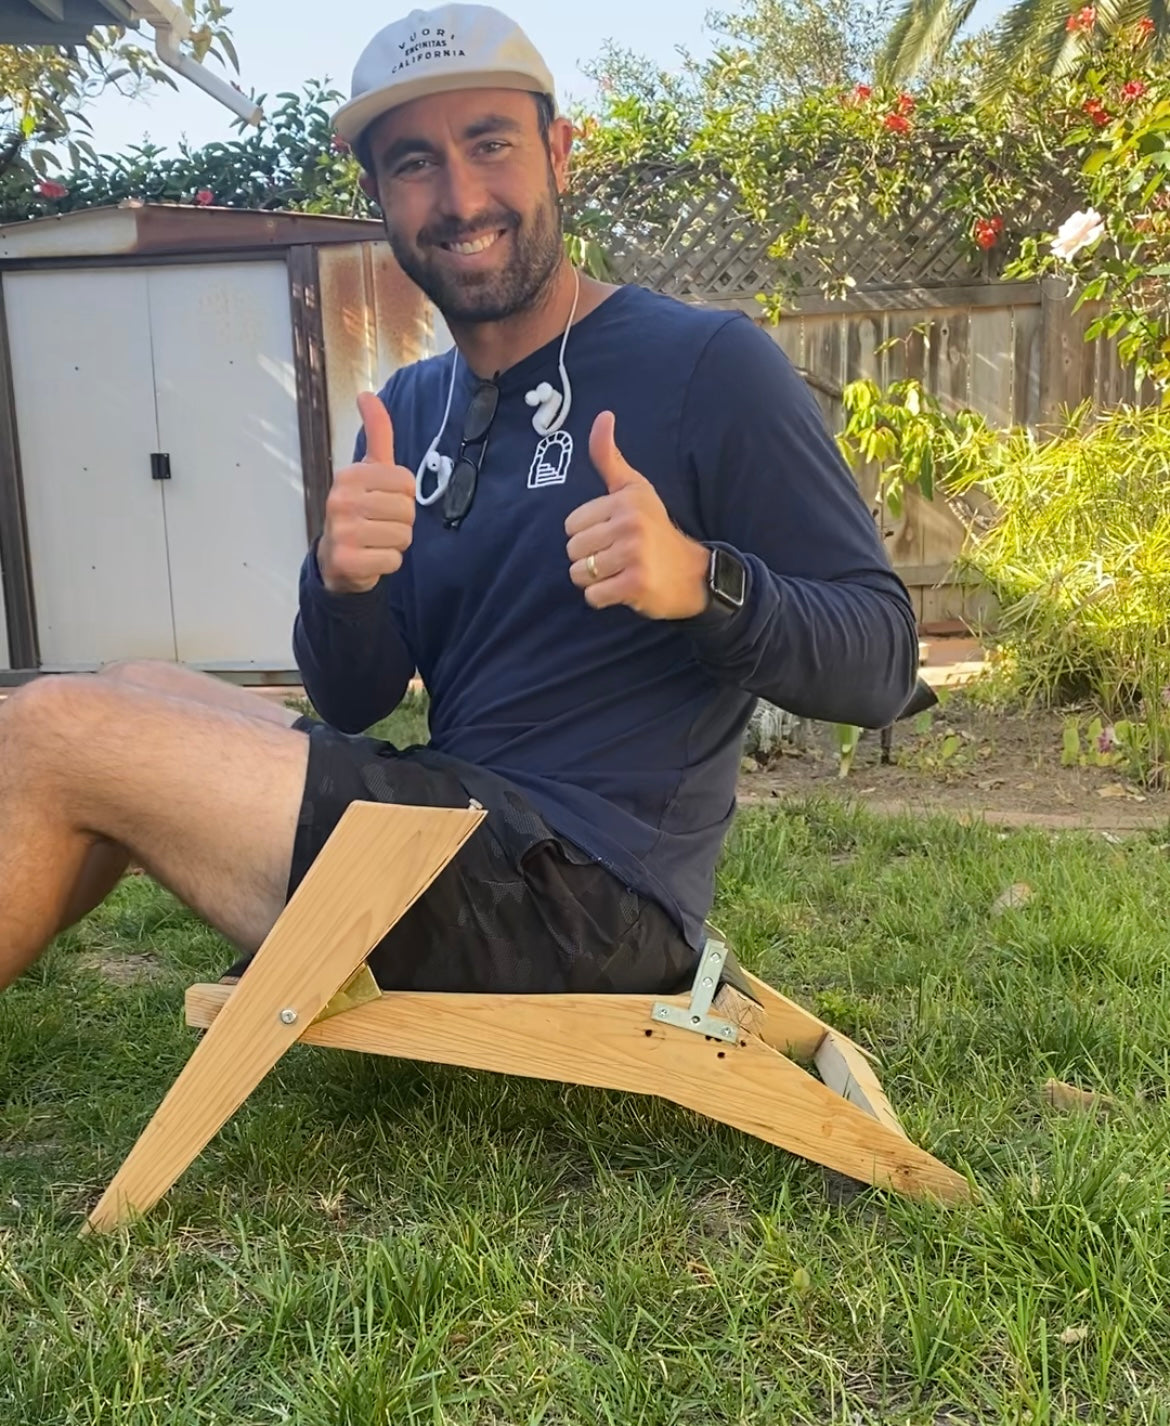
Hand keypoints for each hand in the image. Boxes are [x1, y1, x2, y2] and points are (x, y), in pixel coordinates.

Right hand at [317, 393, 415, 595]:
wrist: (335, 558)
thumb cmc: (359, 508)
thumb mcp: (368, 469)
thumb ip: (376, 433)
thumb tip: (367, 393)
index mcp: (350, 475)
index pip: (407, 484)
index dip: (403, 496)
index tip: (382, 501)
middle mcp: (341, 500)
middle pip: (407, 511)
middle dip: (400, 522)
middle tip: (378, 524)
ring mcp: (342, 532)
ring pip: (403, 536)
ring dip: (395, 543)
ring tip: (375, 540)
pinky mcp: (347, 561)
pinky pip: (393, 560)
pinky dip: (388, 562)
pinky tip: (370, 558)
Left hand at [565, 411, 709, 618]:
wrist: (694, 574)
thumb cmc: (656, 529)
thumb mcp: (635, 488)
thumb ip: (610, 458)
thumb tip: (602, 416)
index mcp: (625, 499)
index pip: (571, 524)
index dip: (587, 534)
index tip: (613, 535)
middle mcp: (630, 523)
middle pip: (573, 550)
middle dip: (589, 559)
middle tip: (617, 557)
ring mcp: (633, 554)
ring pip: (579, 574)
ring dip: (595, 580)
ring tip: (620, 572)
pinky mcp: (635, 584)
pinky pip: (593, 596)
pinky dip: (603, 598)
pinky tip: (623, 588)